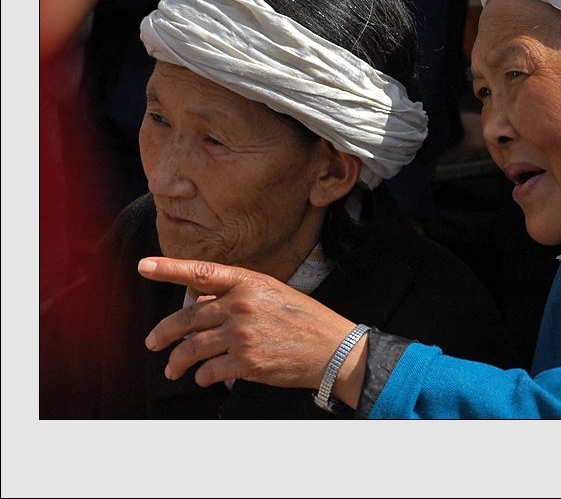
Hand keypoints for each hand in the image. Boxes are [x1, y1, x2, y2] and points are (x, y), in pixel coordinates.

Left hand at [138, 257, 367, 407]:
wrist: (332, 348)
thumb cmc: (305, 319)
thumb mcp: (273, 293)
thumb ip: (239, 294)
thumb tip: (205, 301)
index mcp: (249, 282)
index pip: (201, 272)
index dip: (169, 268)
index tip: (143, 266)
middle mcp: (241, 305)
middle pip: (189, 317)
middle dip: (165, 332)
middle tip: (153, 342)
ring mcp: (242, 335)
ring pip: (193, 348)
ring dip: (178, 361)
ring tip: (172, 369)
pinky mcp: (246, 363)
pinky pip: (210, 371)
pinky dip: (202, 377)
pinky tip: (203, 378)